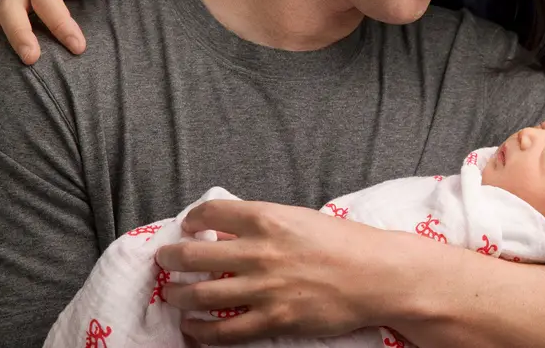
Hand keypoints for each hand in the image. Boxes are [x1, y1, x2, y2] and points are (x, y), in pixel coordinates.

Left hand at [155, 199, 402, 344]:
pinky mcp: (273, 319)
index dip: (192, 220)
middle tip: (166, 260)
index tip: (188, 227)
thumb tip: (230, 232)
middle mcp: (259, 252)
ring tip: (173, 295)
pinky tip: (192, 328)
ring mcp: (263, 288)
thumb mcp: (302, 219)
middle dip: (171, 258)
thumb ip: (266, 224)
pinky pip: (222, 330)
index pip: (210, 213)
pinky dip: (200, 331)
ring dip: (177, 295)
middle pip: (192, 255)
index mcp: (268, 219)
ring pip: (198, 294)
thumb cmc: (347, 244)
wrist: (378, 275)